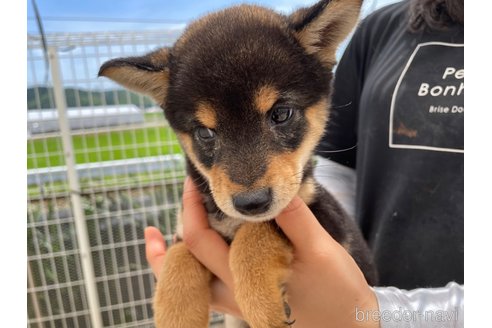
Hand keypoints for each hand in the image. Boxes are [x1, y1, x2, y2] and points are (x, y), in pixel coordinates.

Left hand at [145, 177, 378, 326]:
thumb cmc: (337, 294)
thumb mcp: (321, 251)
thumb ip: (294, 220)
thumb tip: (268, 190)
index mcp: (245, 276)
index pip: (200, 240)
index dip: (192, 207)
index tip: (193, 180)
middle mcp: (234, 292)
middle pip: (186, 261)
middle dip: (182, 221)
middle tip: (187, 189)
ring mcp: (238, 300)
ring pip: (191, 281)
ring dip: (171, 258)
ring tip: (154, 236)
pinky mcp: (247, 302)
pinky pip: (207, 289)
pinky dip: (193, 272)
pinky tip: (197, 259)